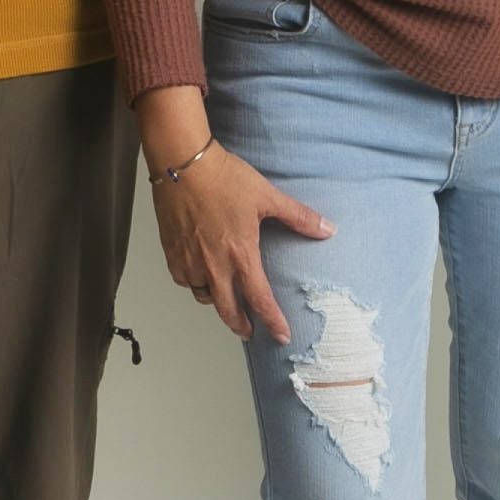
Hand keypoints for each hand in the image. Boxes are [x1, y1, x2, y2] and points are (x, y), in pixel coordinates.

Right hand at [152, 142, 333, 340]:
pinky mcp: (172, 252)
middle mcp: (214, 265)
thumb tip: (327, 229)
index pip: (260, 300)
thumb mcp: (267, 196)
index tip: (281, 335)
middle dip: (241, 325)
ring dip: (217, 302)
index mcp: (240, 254)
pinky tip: (200, 276)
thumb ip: (298, 216)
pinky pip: (184, 280)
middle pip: (228, 311)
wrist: (182, 164)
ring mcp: (190, 261)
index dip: (273, 321)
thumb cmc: (222, 178)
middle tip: (249, 331)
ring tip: (225, 298)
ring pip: (203, 296)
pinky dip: (194, 283)